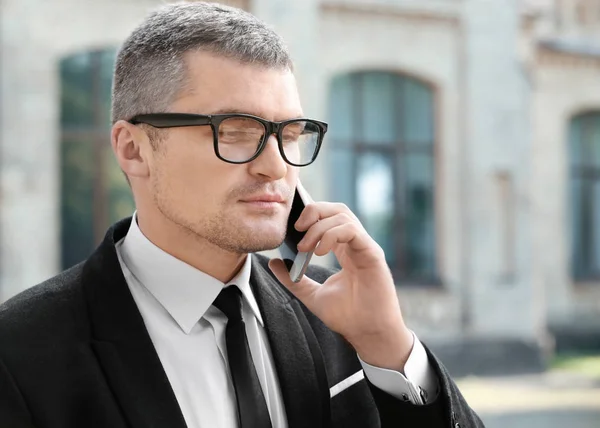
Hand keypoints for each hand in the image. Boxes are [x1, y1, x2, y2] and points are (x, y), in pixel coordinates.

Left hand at [268, 202, 413, 371]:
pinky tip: (320, 251)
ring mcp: (365, 247)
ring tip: (306, 248)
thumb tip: (273, 262)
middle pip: (336, 209)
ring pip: (342, 216)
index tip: (291, 226)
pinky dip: (332, 235)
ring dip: (318, 227)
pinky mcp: (372, 253)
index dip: (310, 214)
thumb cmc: (347, 316)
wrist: (367, 333)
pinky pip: (352, 231)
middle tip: (297, 229)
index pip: (328, 218)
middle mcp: (355, 245)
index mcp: (344, 250)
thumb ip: (293, 279)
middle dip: (313, 212)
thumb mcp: (312, 295)